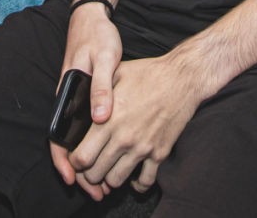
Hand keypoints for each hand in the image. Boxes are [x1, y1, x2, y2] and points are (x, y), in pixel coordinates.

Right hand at [49, 5, 125, 197]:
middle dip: (81, 170)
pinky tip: (111, 154)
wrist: (92, 17)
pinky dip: (96, 145)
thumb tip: (102, 118)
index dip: (63, 160)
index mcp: (67, 93)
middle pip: (68, 143)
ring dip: (89, 161)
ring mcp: (76, 99)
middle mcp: (68, 99)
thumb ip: (103, 88)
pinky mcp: (86, 96)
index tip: (73, 179)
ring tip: (106, 182)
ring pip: (78, 138)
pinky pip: (85, 127)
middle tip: (97, 191)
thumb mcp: (104, 59)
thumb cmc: (97, 37)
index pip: (57, 134)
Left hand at [62, 52, 208, 198]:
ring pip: (116, 181)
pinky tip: (133, 174)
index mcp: (108, 120)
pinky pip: (144, 181)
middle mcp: (124, 138)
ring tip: (109, 169)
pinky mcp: (160, 153)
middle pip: (95, 174)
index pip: (82, 157)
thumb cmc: (147, 73)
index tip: (77, 157)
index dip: (74, 162)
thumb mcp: (114, 74)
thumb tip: (77, 104)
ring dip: (109, 179)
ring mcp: (142, 148)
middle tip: (91, 166)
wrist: (182, 79)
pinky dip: (136, 183)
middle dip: (89, 173)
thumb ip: (94, 91)